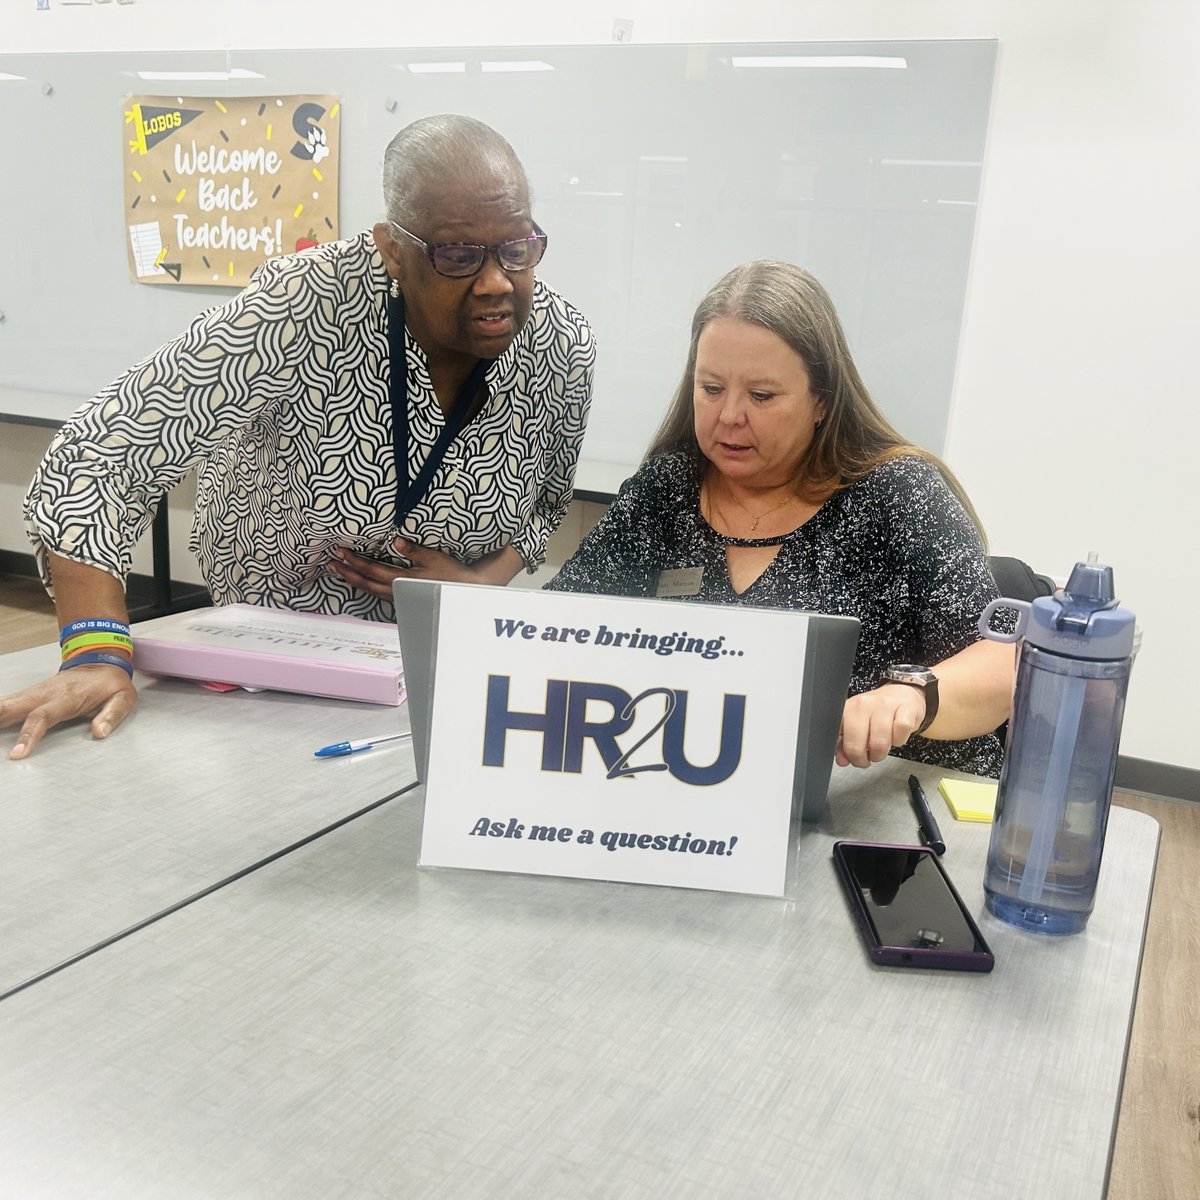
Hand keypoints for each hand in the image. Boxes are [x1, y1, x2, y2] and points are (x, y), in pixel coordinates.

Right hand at [2, 665, 137, 759]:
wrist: (100, 661)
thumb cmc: (110, 683)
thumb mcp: (123, 698)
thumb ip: (111, 715)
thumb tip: (99, 733)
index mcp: (66, 698)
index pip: (42, 717)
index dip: (28, 734)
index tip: (17, 753)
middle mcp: (43, 694)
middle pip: (10, 707)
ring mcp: (33, 693)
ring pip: (2, 704)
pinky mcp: (27, 695)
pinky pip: (3, 704)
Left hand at [328, 538, 520, 596]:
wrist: (464, 591)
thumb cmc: (450, 573)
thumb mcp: (434, 558)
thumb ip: (413, 550)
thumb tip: (394, 540)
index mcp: (402, 579)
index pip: (372, 569)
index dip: (354, 561)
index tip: (340, 552)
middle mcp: (396, 591)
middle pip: (365, 583)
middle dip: (347, 572)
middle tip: (330, 564)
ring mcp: (398, 597)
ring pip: (370, 590)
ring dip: (353, 580)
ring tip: (339, 572)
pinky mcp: (402, 599)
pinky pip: (378, 593)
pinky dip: (365, 586)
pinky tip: (361, 581)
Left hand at [836, 683, 926, 768]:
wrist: (902, 694)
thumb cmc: (878, 713)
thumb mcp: (857, 725)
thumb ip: (846, 743)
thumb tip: (842, 760)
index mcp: (848, 708)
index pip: (838, 736)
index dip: (846, 753)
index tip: (851, 757)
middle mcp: (864, 704)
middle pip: (857, 744)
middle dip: (862, 759)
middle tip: (868, 758)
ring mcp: (885, 705)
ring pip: (880, 742)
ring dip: (881, 753)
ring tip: (881, 750)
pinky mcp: (906, 708)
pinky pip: (900, 733)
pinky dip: (899, 741)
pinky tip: (896, 737)